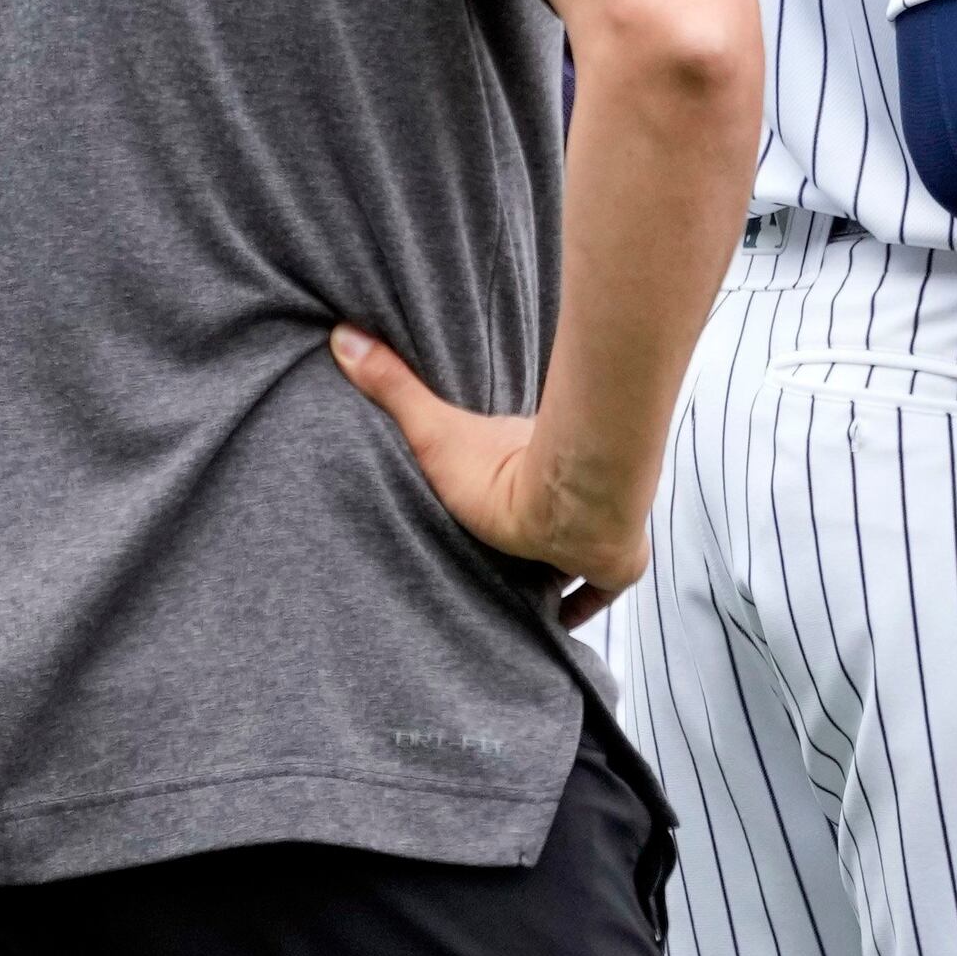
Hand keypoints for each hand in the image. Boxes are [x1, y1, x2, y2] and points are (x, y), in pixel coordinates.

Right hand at [330, 326, 650, 620]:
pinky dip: (583, 605)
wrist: (569, 505)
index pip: (517, 469)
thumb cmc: (502, 473)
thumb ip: (393, 387)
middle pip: (545, 511)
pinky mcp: (615, 564)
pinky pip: (600, 589)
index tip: (488, 494)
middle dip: (527, 528)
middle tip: (502, 550)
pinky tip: (561, 621)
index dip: (503, 481)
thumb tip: (341, 334)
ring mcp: (594, 531)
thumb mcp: (436, 433)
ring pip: (575, 550)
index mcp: (529, 461)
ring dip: (554, 565)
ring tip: (522, 589)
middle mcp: (567, 492)